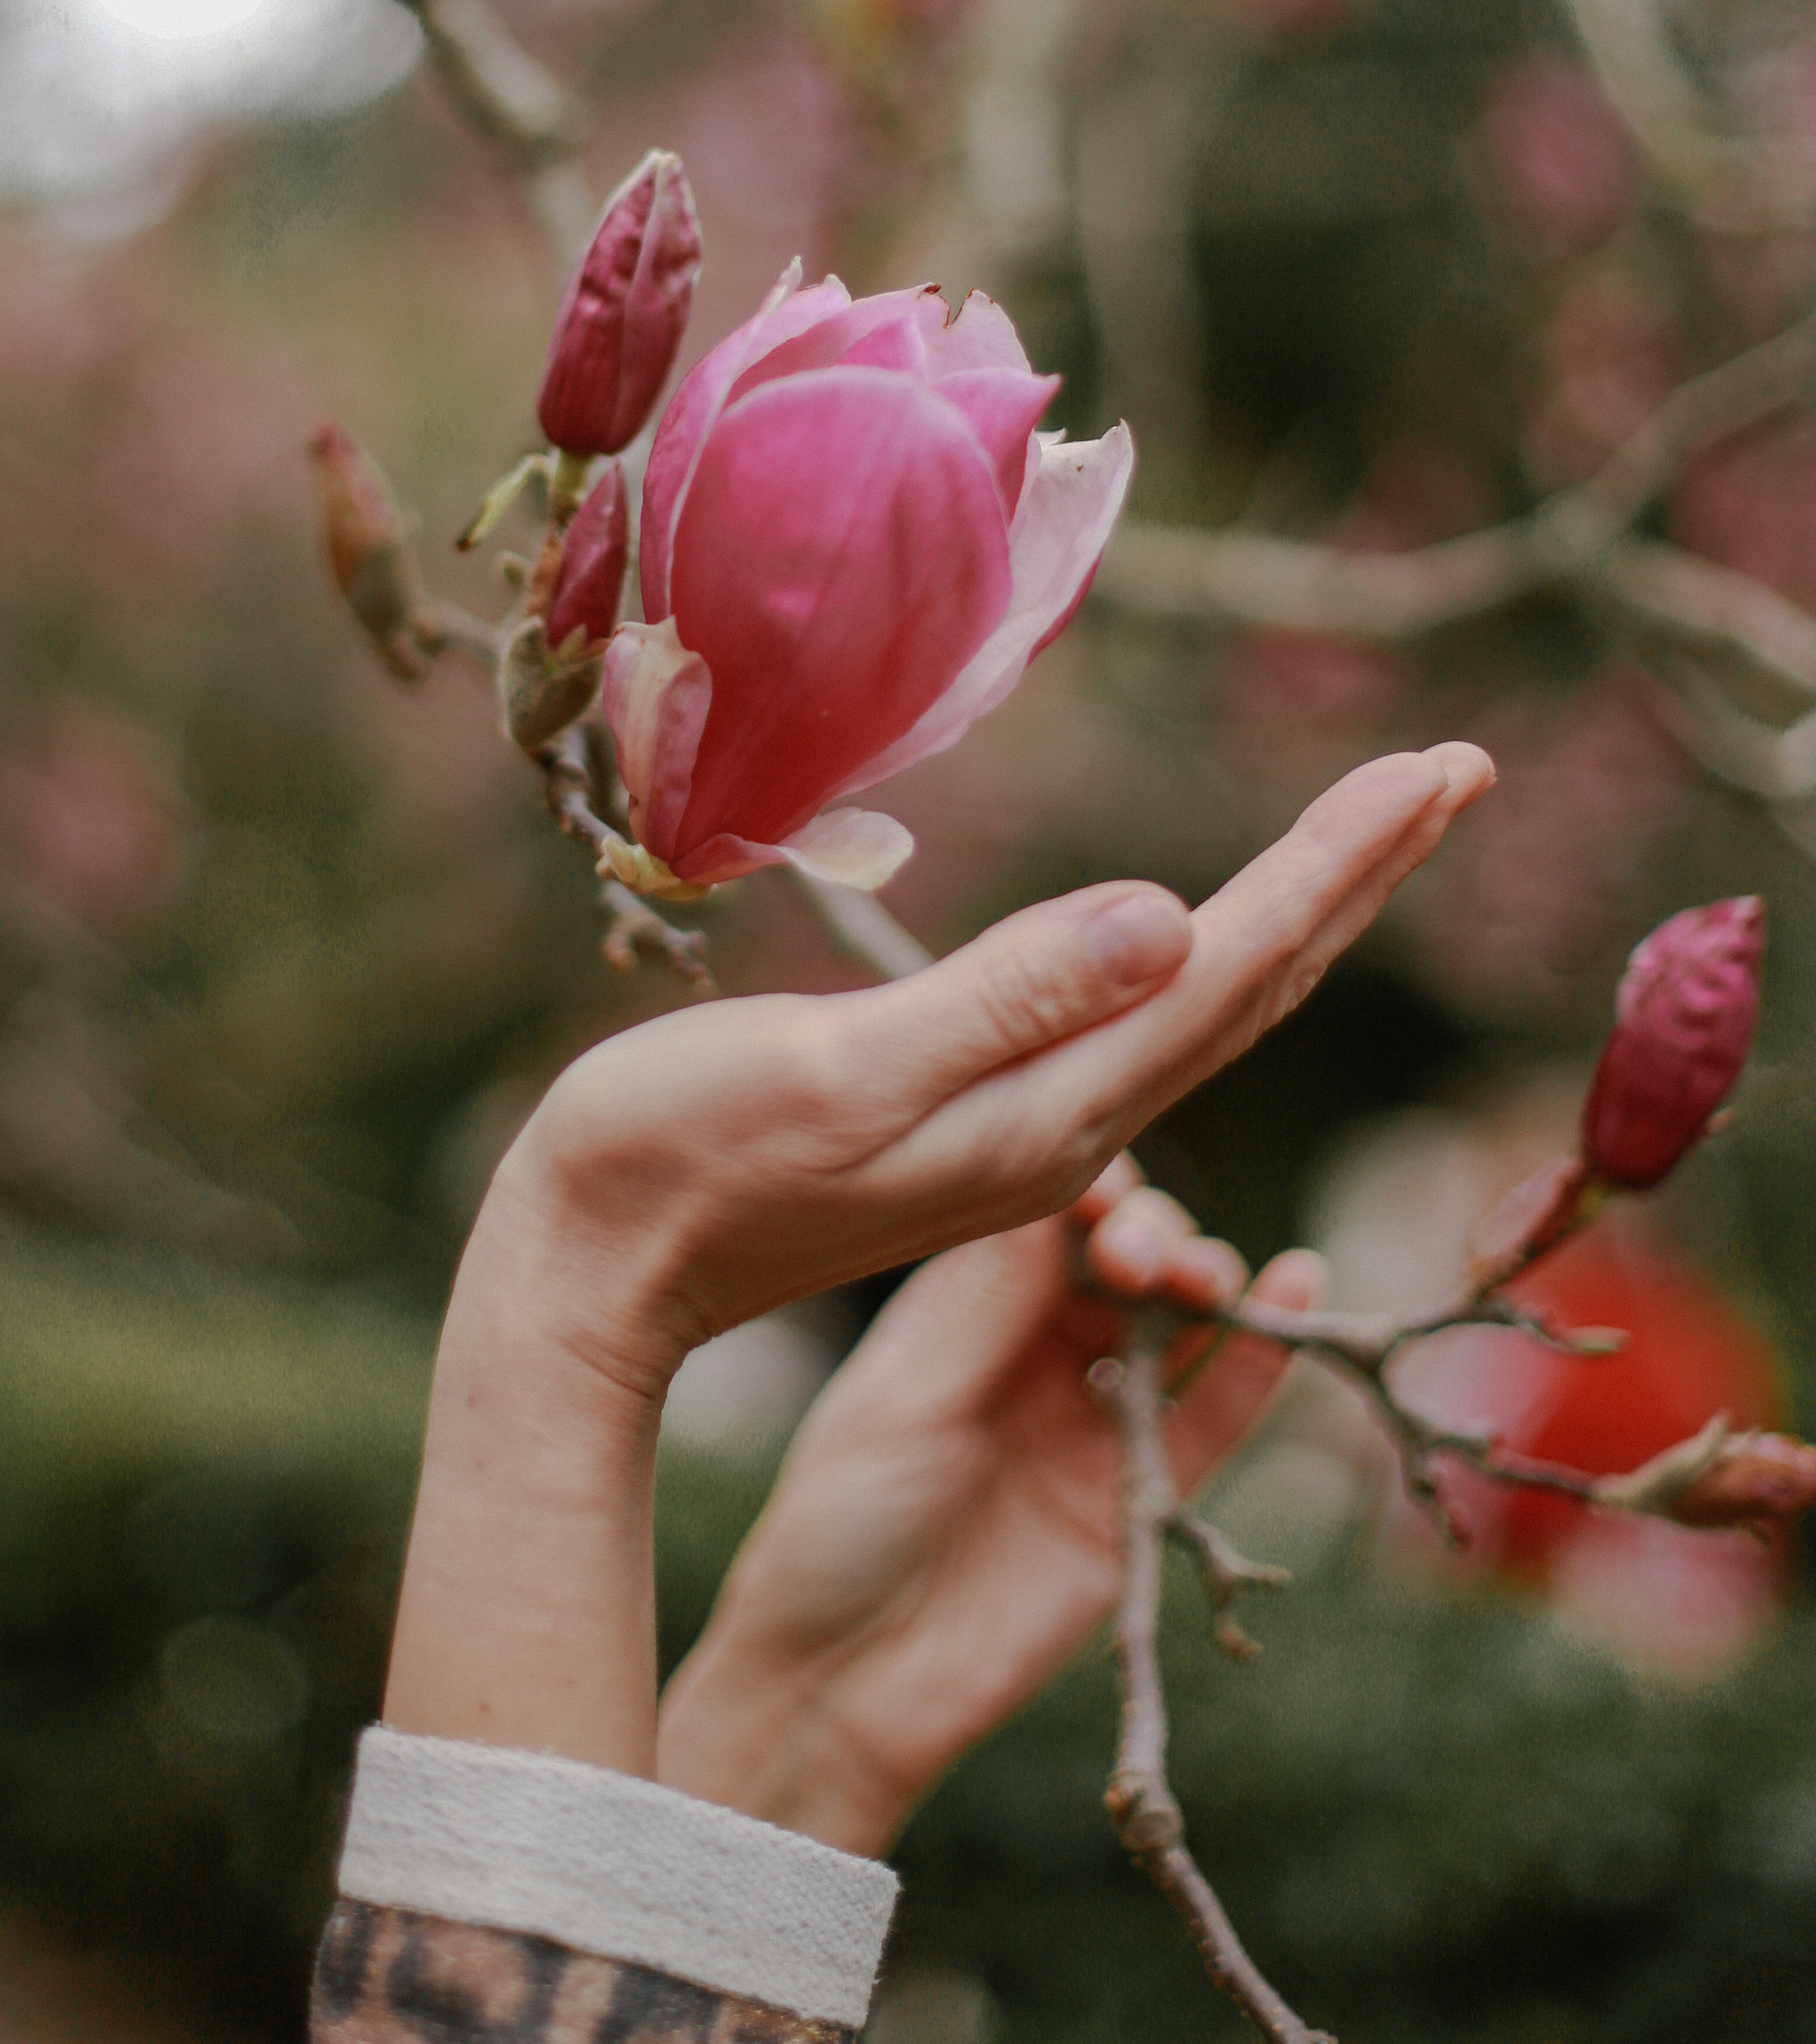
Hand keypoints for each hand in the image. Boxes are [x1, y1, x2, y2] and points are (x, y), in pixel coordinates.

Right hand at [384, 745, 1492, 1770]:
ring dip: (1300, 910)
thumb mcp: (841, 1073)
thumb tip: (1174, 918)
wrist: (590, 1278)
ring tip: (1374, 831)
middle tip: (1453, 769)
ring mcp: (1022, 1132)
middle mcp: (1065, 1128)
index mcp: (1053, 1109)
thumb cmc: (680, 1161)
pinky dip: (1207, 956)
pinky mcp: (970, 1120)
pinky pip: (1136, 1027)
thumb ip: (1008, 1004)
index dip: (1343, 860)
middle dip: (1359, 873)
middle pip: (1253, 986)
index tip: (1436, 765)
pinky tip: (1207, 935)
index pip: (1236, 966)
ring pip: (1204, 1006)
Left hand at [656, 1167, 1322, 1854]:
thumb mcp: (900, 1403)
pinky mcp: (1143, 1496)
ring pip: (1180, 1323)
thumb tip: (1055, 1193)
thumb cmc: (840, 1529)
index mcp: (967, 1308)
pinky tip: (1299, 1284)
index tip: (1106, 1191)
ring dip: (1209, 1280)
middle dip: (1150, 1235)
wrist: (851, 1682)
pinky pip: (1219, 1414)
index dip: (1092, 1190)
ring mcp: (1095, 1419)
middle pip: (1125, 1258)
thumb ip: (985, 1306)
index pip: (1052, 1216)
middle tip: (1145, 1260)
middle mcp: (1039, 1349)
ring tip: (1208, 1281)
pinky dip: (1263, 1357)